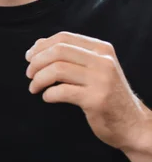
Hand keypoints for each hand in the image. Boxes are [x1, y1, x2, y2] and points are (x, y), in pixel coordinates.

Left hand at [25, 31, 151, 151]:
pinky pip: (62, 91)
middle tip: (29, 74)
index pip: (64, 38)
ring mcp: (101, 80)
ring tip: (34, 87)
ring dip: (39, 79)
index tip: (29, 57)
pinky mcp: (96, 99)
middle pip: (58, 51)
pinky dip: (48, 94)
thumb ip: (71, 55)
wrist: (132, 123)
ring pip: (57, 69)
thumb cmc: (106, 94)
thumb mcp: (95, 69)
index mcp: (101, 49)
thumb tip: (38, 45)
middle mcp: (103, 61)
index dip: (42, 46)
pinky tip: (47, 97)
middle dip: (37, 62)